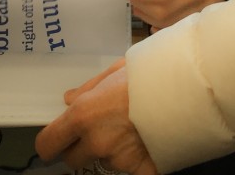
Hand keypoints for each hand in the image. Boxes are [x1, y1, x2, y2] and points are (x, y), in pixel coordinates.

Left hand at [35, 60, 157, 174]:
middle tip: (101, 128)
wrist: (186, 87)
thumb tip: (69, 99)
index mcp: (84, 116)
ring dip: (111, 149)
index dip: (50, 142)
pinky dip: (135, 159)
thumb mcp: (116, 69)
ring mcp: (118, 159)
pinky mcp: (141, 170)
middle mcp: (97, 142)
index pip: (48, 144)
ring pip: (104, 161)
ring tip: (132, 126)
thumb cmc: (150, 73)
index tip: (56, 140)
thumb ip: (89, 88)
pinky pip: (130, 169)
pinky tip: (146, 140)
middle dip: (81, 146)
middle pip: (73, 159)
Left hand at [123, 0, 229, 29]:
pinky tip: (156, 18)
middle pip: (163, 10)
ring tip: (143, 7)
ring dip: (150, 18)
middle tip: (134, 0)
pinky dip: (165, 26)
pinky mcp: (208, 12)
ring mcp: (206, 3)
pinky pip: (182, 26)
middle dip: (142, 7)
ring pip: (170, 22)